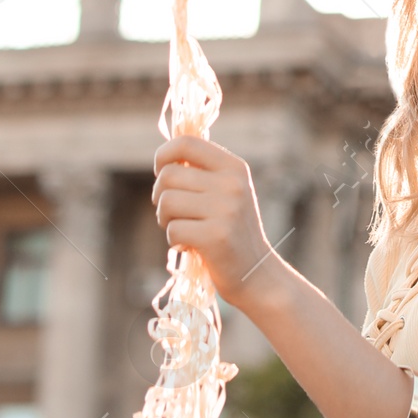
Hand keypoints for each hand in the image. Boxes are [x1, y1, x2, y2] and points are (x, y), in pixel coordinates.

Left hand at [151, 133, 278, 307]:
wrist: (257, 274)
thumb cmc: (232, 230)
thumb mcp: (228, 192)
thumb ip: (202, 172)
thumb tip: (165, 157)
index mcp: (234, 167)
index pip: (186, 143)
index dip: (164, 155)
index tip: (162, 172)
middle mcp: (232, 184)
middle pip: (168, 175)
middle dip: (160, 195)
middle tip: (172, 212)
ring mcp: (226, 210)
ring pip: (166, 201)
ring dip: (164, 218)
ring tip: (180, 227)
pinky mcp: (216, 237)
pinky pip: (172, 229)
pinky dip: (173, 240)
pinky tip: (188, 245)